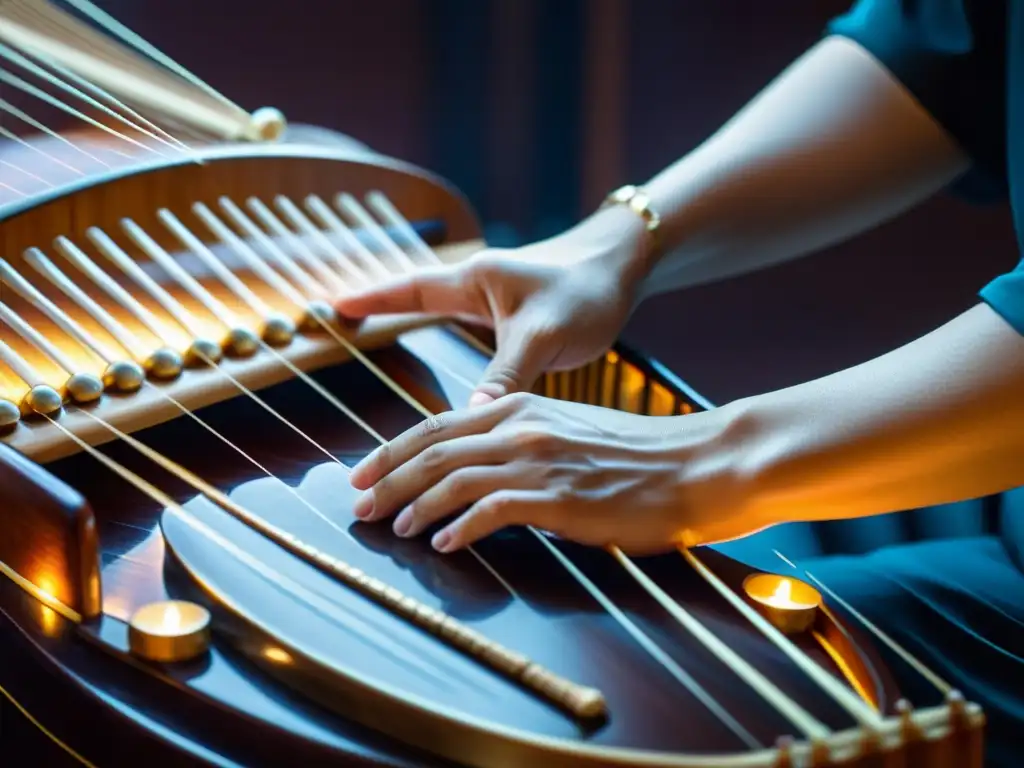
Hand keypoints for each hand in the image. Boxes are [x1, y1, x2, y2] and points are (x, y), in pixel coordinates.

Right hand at [335, 207, 649, 404]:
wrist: (625, 270)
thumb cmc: (586, 291)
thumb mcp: (543, 335)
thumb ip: (505, 374)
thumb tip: (465, 418)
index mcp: (475, 281)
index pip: (409, 289)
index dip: (371, 300)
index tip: (332, 307)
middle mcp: (478, 288)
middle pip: (414, 299)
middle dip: (380, 311)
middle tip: (340, 321)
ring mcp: (494, 302)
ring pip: (440, 316)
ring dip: (411, 328)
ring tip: (374, 345)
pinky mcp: (513, 320)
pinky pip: (467, 334)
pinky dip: (447, 347)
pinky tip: (440, 367)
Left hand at [348, 393, 750, 553]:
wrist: (695, 463)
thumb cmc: (636, 454)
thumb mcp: (569, 430)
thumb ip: (522, 439)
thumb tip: (479, 467)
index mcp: (520, 405)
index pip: (436, 425)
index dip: (391, 450)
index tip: (362, 473)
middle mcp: (521, 426)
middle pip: (433, 450)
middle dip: (387, 479)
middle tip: (358, 507)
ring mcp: (538, 460)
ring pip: (453, 478)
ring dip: (414, 505)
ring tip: (394, 529)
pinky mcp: (558, 496)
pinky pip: (492, 510)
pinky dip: (460, 527)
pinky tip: (444, 544)